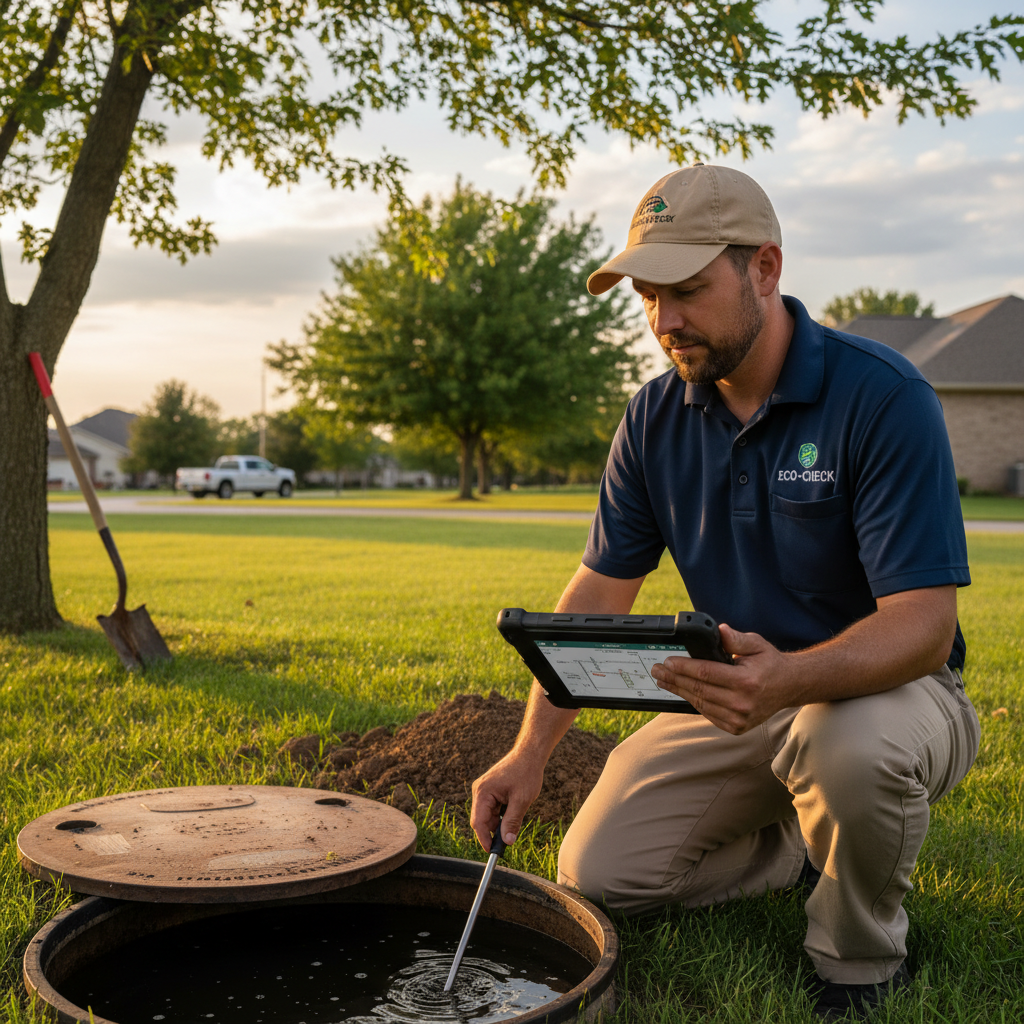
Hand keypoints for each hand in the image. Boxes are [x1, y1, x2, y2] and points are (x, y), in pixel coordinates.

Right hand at [470, 751, 544, 851]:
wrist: (530, 754)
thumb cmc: (526, 773)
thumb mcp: (521, 800)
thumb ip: (512, 821)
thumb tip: (507, 841)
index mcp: (483, 792)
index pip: (478, 822)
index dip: (484, 839)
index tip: (493, 852)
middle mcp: (480, 791)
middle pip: (481, 820)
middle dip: (493, 831)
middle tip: (509, 839)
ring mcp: (484, 790)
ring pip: (488, 815)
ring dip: (498, 822)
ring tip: (516, 817)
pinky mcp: (490, 790)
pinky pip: (492, 808)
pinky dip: (501, 814)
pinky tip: (513, 809)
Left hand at [650, 624, 791, 734]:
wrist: (789, 687)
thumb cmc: (770, 664)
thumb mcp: (756, 644)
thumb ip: (736, 638)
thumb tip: (719, 630)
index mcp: (746, 682)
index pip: (706, 673)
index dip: (683, 667)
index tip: (667, 661)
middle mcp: (742, 703)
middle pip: (699, 689)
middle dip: (674, 679)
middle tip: (657, 671)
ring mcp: (739, 719)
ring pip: (700, 704)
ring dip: (679, 691)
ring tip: (664, 681)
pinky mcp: (736, 727)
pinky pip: (708, 714)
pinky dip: (693, 702)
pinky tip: (682, 692)